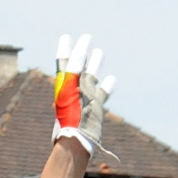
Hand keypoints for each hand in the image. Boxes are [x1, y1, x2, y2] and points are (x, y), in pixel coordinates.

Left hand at [52, 34, 115, 153]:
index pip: (64, 62)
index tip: (66, 37)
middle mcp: (75, 89)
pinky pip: (102, 93)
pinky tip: (112, 79)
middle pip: (78, 66)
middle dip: (82, 51)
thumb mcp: (70, 89)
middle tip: (87, 37)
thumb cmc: (70, 117)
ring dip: (95, 63)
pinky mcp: (95, 108)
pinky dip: (107, 85)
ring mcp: (85, 98)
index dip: (65, 49)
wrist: (76, 140)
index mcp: (65, 85)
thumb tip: (78, 53)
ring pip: (91, 76)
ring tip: (99, 51)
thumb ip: (73, 70)